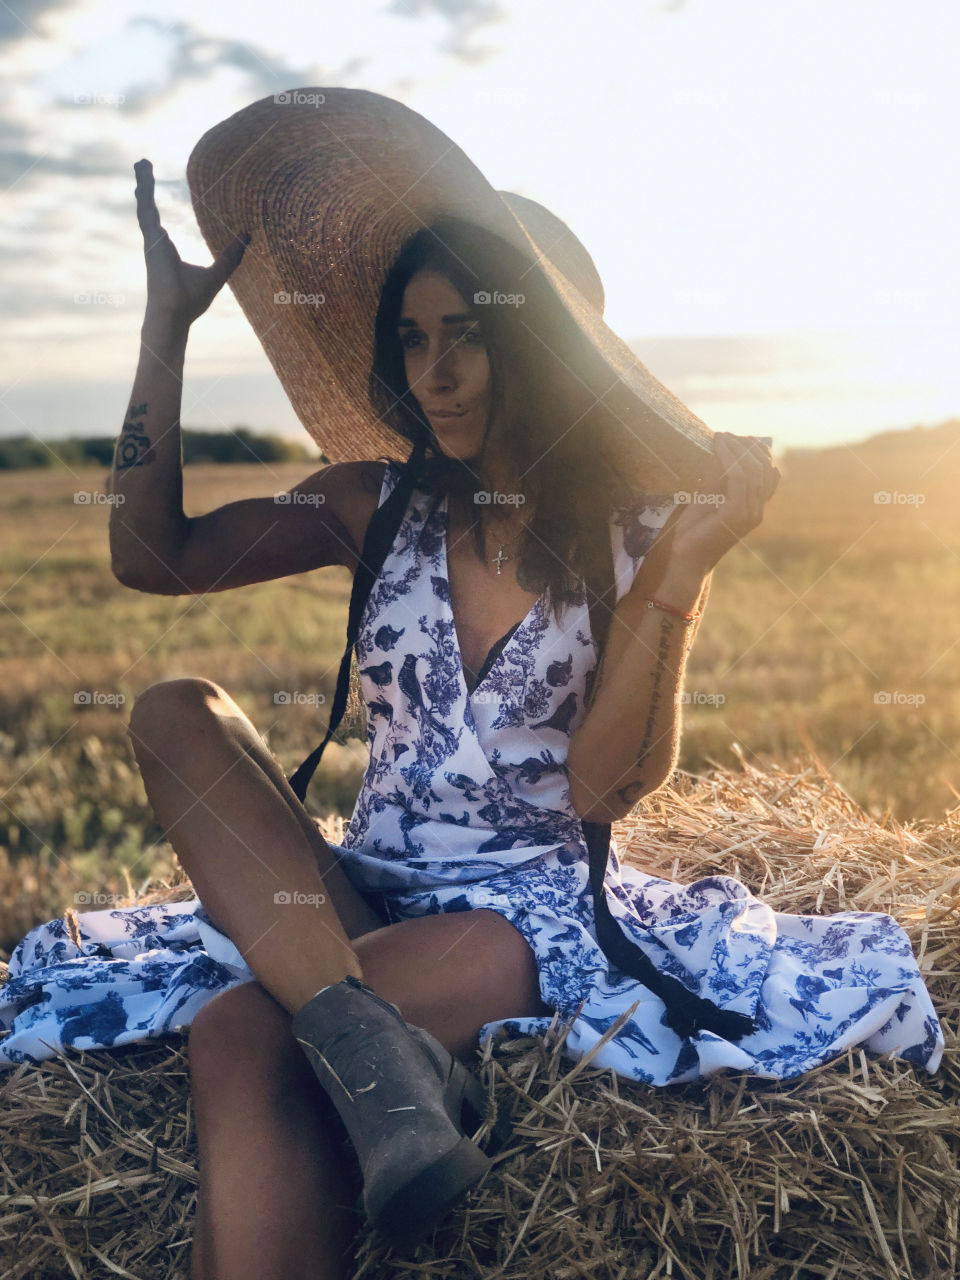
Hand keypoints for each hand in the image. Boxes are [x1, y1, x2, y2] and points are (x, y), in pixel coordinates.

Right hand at [135, 158, 249, 327]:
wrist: (176, 313)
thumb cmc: (191, 300)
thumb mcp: (218, 273)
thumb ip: (231, 255)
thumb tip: (247, 236)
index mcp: (166, 248)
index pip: (159, 219)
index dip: (156, 201)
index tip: (154, 187)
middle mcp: (156, 242)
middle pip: (148, 206)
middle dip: (145, 186)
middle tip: (143, 165)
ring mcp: (151, 240)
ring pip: (144, 204)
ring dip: (143, 183)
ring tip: (141, 162)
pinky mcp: (151, 240)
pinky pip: (146, 209)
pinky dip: (145, 192)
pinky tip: (144, 177)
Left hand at [669, 432, 780, 576]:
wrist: (686, 559)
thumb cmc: (693, 531)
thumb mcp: (708, 497)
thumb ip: (718, 477)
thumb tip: (720, 448)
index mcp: (754, 508)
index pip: (769, 474)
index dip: (758, 452)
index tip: (737, 438)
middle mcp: (757, 510)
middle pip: (764, 468)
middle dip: (747, 446)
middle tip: (725, 435)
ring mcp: (750, 513)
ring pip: (752, 469)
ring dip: (736, 448)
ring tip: (720, 436)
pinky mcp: (736, 513)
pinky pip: (738, 477)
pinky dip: (729, 457)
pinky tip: (718, 446)